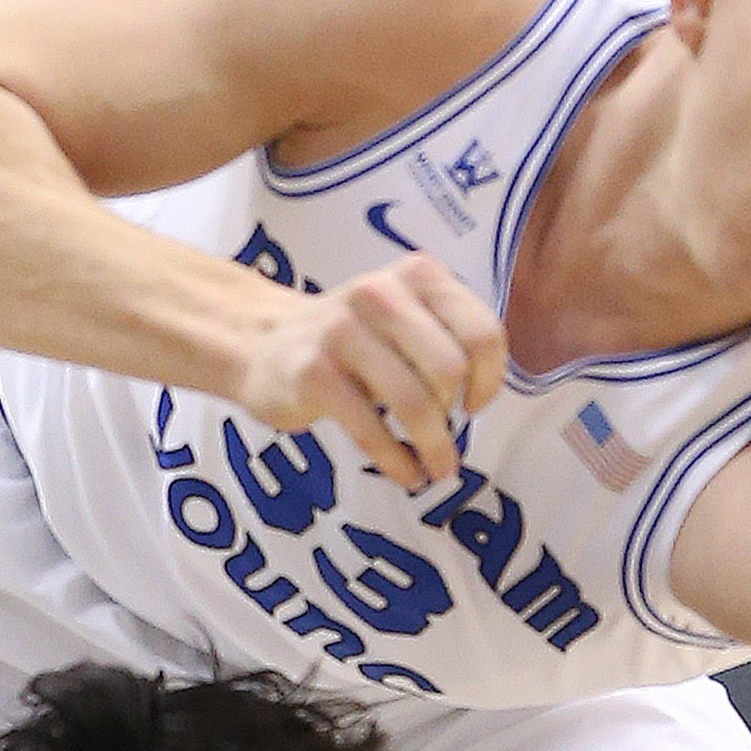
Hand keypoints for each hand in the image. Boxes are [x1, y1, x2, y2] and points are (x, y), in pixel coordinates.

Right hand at [231, 259, 508, 496]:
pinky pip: (373, 431)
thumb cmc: (351, 340)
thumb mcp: (404, 316)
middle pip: (450, 372)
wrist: (261, 342)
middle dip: (453, 415)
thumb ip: (449, 336)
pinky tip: (406, 474)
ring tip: (436, 469)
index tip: (474, 404)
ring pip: (416, 404)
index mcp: (415, 276)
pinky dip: (398, 463)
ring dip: (434, 449)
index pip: (482, 334)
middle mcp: (378, 293)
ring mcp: (341, 331)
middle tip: (443, 433)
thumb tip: (485, 392)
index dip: (490, 381)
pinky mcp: (314, 373)